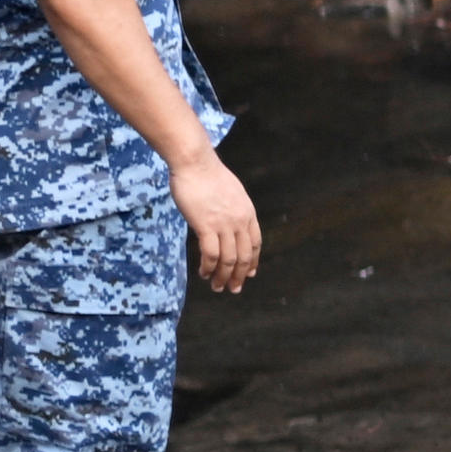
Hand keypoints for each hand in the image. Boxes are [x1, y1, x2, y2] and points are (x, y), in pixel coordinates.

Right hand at [172, 152, 261, 292]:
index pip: (255, 243)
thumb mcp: (231, 192)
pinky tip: (204, 274)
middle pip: (245, 256)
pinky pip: (211, 254)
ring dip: (223, 276)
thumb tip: (228, 221)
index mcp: (248, 212)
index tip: (251, 273)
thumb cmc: (207, 174)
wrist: (195, 162)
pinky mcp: (206, 225)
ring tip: (217, 287)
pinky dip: (208, 267)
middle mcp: (240, 221)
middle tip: (233, 289)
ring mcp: (224, 224)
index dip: (253, 261)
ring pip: (229, 259)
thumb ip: (233, 209)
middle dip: (240, 276)